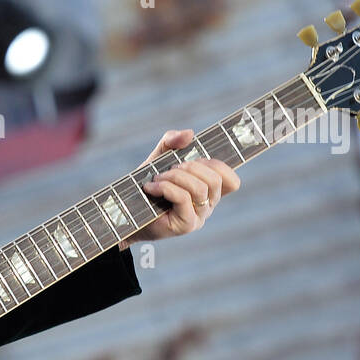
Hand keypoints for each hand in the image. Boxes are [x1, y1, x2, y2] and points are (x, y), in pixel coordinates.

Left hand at [117, 129, 240, 249]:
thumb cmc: (147, 185)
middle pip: (215, 180)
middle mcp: (208, 205)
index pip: (231, 180)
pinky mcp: (186, 225)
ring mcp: (199, 217)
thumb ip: (172, 142)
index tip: (195, 159)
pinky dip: (166, 187)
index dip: (218, 165)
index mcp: (209, 191)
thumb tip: (189, 134)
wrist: (127, 212)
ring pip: (200, 188)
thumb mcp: (159, 158)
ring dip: (176, 177)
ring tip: (157, 178)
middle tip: (170, 169)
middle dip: (191, 167)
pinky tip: (152, 187)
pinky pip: (184, 198)